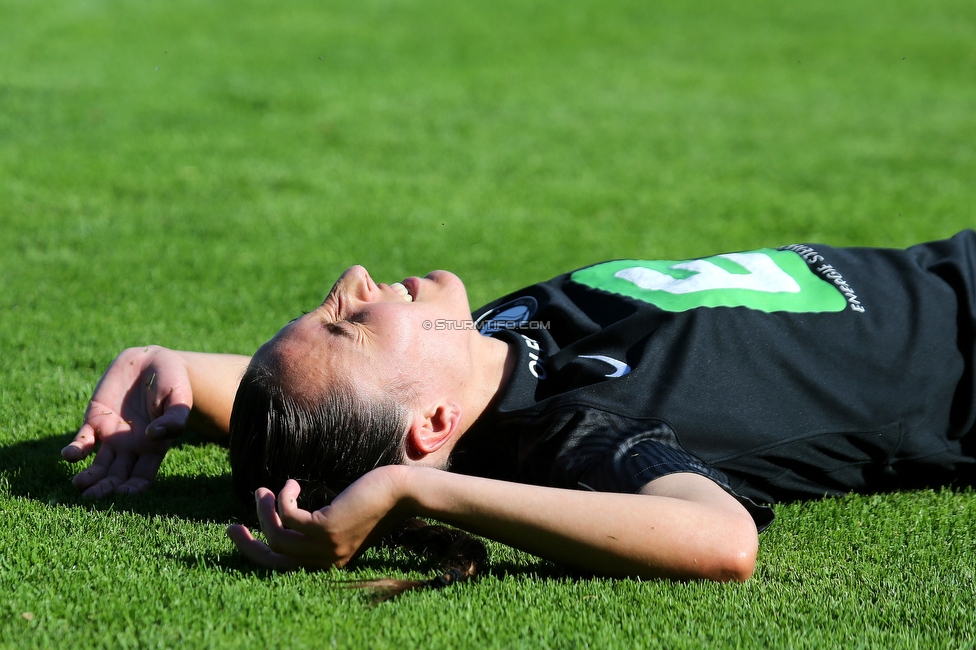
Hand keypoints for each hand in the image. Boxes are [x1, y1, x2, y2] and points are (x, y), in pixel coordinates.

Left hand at [62, 346, 192, 496]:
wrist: (152, 360)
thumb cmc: (172, 382)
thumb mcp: (179, 399)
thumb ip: (173, 419)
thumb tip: (153, 437)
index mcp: (154, 447)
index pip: (142, 477)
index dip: (133, 489)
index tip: (124, 494)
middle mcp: (131, 447)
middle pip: (117, 476)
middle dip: (105, 488)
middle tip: (93, 497)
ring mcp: (112, 436)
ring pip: (98, 465)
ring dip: (88, 477)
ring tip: (80, 484)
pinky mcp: (95, 421)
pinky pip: (83, 442)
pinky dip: (75, 451)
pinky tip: (69, 456)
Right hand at [227, 467, 409, 569]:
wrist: (402, 492)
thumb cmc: (375, 499)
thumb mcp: (342, 516)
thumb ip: (317, 523)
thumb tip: (287, 514)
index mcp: (328, 561)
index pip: (283, 566)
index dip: (257, 552)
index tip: (242, 531)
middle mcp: (325, 559)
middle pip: (272, 558)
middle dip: (246, 544)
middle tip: (230, 526)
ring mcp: (326, 546)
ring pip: (276, 535)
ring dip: (264, 512)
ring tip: (264, 491)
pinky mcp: (327, 527)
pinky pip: (288, 516)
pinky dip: (283, 498)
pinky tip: (292, 483)